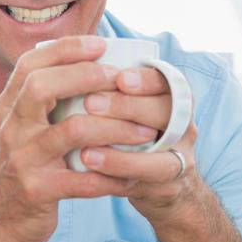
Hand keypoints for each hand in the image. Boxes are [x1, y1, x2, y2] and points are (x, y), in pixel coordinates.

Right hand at [0, 36, 162, 241]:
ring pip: (72, 131)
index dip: (66, 49)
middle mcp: (11, 128)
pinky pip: (83, 180)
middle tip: (122, 80)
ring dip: (115, 127)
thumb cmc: (26, 167)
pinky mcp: (37, 190)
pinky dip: (113, 178)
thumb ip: (44, 100)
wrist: (2, 221)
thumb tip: (89, 61)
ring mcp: (22, 159)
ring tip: (145, 131)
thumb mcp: (23, 129)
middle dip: (87, 76)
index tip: (100, 44)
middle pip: (42, 87)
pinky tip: (133, 178)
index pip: (30, 64)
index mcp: (9, 108)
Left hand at [79, 67, 199, 221]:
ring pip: (161, 146)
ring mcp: (179, 154)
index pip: (166, 80)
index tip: (118, 76)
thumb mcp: (125, 108)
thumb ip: (104, 86)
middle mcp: (182, 123)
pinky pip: (148, 178)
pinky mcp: (168, 183)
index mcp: (171, 97)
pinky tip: (91, 164)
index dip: (145, 79)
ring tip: (85, 146)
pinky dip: (119, 169)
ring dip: (121, 144)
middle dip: (127, 106)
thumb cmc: (130, 136)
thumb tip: (59, 56)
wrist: (158, 184)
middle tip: (90, 103)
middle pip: (165, 109)